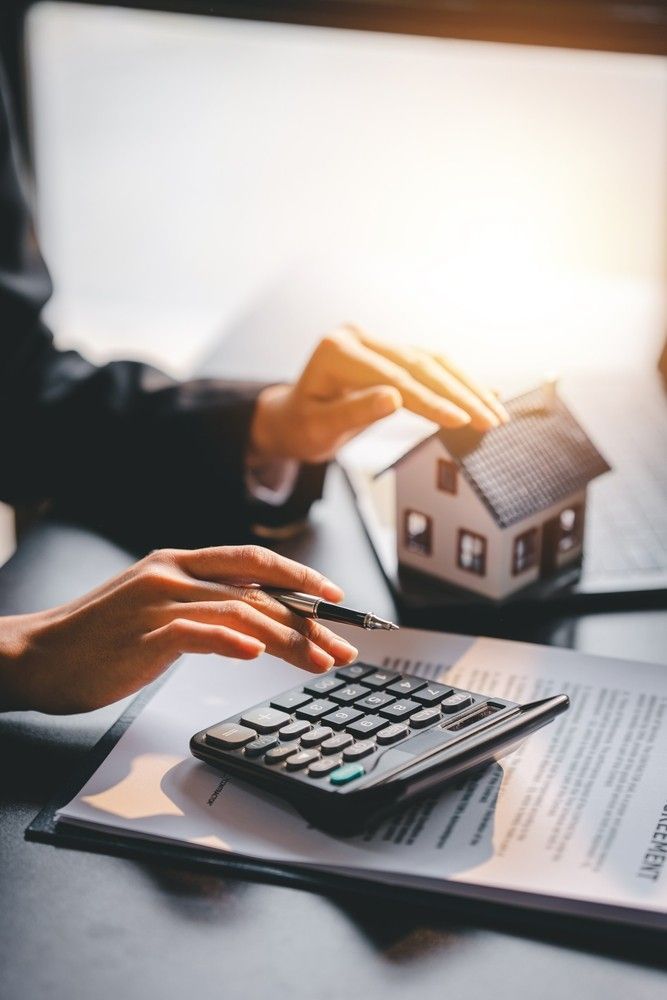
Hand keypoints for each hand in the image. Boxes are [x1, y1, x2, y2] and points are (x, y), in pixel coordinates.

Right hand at [0, 546, 356, 713]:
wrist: (37, 657)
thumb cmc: (101, 639)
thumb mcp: (158, 609)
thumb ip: (202, 605)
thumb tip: (254, 620)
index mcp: (179, 563)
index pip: (254, 562)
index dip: (299, 577)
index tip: (335, 600)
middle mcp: (173, 573)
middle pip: (257, 590)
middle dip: (308, 619)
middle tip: (343, 645)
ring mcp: (157, 600)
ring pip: (239, 611)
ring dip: (286, 639)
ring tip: (319, 662)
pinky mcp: (142, 633)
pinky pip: (197, 632)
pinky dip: (232, 642)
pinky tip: (257, 656)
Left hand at [250, 324, 508, 462]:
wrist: (292, 418)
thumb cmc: (302, 426)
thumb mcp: (319, 427)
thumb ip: (354, 411)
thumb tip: (395, 398)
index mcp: (338, 350)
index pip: (395, 377)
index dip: (431, 400)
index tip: (461, 420)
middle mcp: (360, 337)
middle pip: (420, 364)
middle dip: (460, 394)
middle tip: (491, 420)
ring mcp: (376, 341)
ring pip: (432, 361)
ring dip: (467, 387)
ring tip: (495, 413)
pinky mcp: (391, 352)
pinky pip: (430, 364)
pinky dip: (459, 381)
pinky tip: (487, 392)